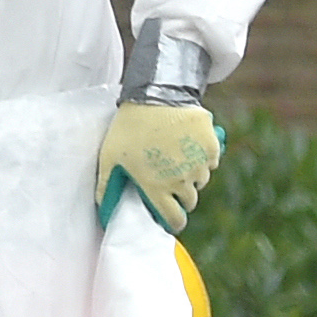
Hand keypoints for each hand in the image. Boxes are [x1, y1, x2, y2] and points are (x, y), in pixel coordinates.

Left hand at [98, 99, 222, 234]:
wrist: (155, 96)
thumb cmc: (128, 128)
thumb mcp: (110, 158)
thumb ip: (107, 187)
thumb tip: (103, 211)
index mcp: (157, 188)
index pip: (174, 220)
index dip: (172, 221)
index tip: (168, 216)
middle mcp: (182, 181)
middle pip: (189, 201)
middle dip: (180, 197)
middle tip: (167, 183)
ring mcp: (200, 164)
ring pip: (200, 180)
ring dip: (191, 176)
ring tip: (174, 159)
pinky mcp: (212, 147)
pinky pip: (210, 161)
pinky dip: (202, 158)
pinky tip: (186, 145)